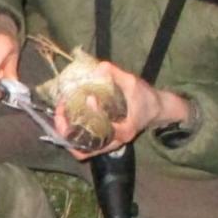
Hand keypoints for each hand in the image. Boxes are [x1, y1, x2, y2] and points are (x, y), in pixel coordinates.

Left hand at [51, 63, 189, 161]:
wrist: (156, 110)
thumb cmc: (146, 98)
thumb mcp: (133, 83)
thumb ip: (117, 75)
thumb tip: (98, 67)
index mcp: (123, 132)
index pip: (102, 132)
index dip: (91, 116)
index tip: (89, 98)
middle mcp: (114, 143)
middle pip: (82, 149)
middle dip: (66, 130)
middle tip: (61, 109)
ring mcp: (108, 145)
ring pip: (81, 150)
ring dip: (66, 134)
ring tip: (61, 113)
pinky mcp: (104, 142)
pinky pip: (83, 145)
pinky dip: (72, 135)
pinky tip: (68, 117)